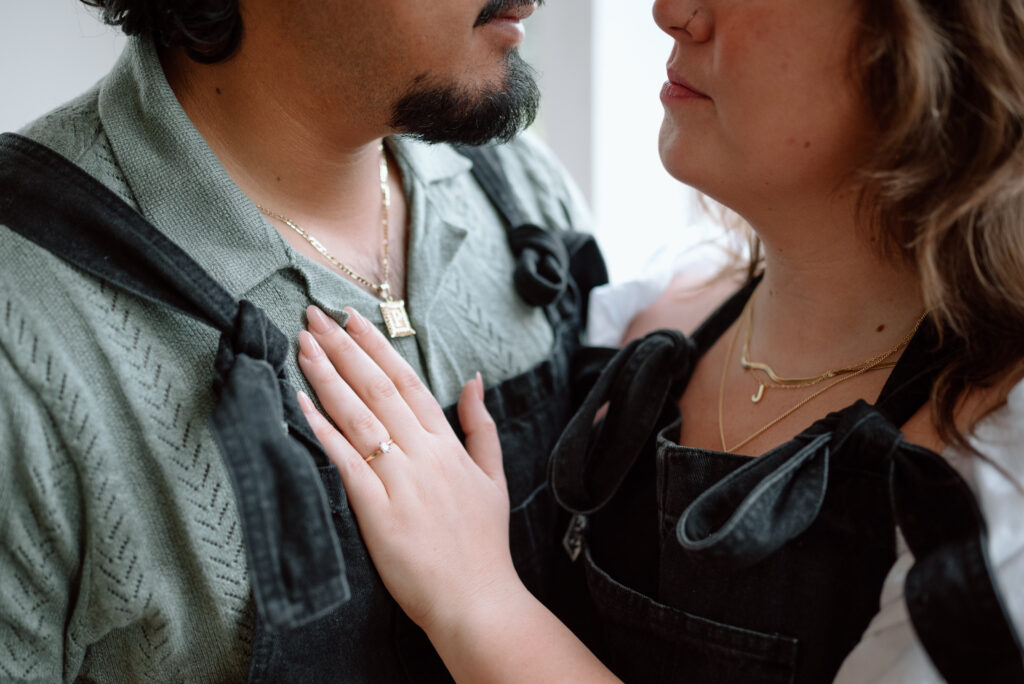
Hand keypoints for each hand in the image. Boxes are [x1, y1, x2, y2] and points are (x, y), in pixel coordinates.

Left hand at [296, 305, 522, 631]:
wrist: (477, 599)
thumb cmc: (483, 544)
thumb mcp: (494, 477)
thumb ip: (480, 426)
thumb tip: (474, 380)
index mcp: (447, 445)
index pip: (407, 381)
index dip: (376, 347)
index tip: (352, 319)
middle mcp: (423, 454)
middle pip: (377, 388)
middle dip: (343, 347)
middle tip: (314, 315)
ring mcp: (399, 480)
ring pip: (359, 415)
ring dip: (328, 375)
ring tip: (302, 344)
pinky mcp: (376, 510)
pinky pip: (345, 460)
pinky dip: (323, 429)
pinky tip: (301, 401)